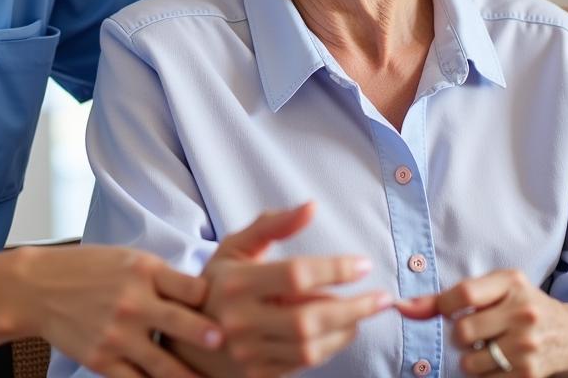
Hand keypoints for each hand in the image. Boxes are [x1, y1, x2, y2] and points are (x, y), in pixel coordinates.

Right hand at [18, 243, 221, 377]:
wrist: (39, 287)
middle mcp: (133, 302)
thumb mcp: (129, 259)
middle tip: (231, 345)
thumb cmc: (89, 269)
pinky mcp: (103, 361)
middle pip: (181, 323)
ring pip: (165, 365)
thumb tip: (204, 294)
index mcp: (143, 271)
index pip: (189, 286)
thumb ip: (163, 277)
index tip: (235, 308)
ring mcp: (118, 335)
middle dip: (207, 336)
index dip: (213, 298)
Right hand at [201, 203, 390, 376]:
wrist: (185, 336)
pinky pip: (304, 365)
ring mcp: (248, 353)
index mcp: (235, 282)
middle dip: (354, 307)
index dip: (334, 269)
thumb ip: (272, 225)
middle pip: (309, 316)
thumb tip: (311, 206)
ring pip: (311, 346)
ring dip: (347, 329)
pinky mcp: (257, 376)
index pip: (295, 274)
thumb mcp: (235, 247)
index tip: (362, 264)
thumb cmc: (217, 282)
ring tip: (364, 311)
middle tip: (382, 297)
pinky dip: (331, 347)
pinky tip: (342, 329)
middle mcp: (240, 320)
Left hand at [397, 270, 567, 375]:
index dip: (443, 306)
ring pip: (471, 361)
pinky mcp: (531, 374)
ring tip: (484, 348)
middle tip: (470, 333)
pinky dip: (483, 374)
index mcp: (510, 282)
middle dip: (458, 336)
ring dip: (469, 358)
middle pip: (463, 331)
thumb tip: (402, 306)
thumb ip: (448, 296)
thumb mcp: (493, 288)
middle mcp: (522, 311)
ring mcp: (528, 344)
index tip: (446, 311)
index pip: (463, 293)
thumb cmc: (519, 304)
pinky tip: (497, 362)